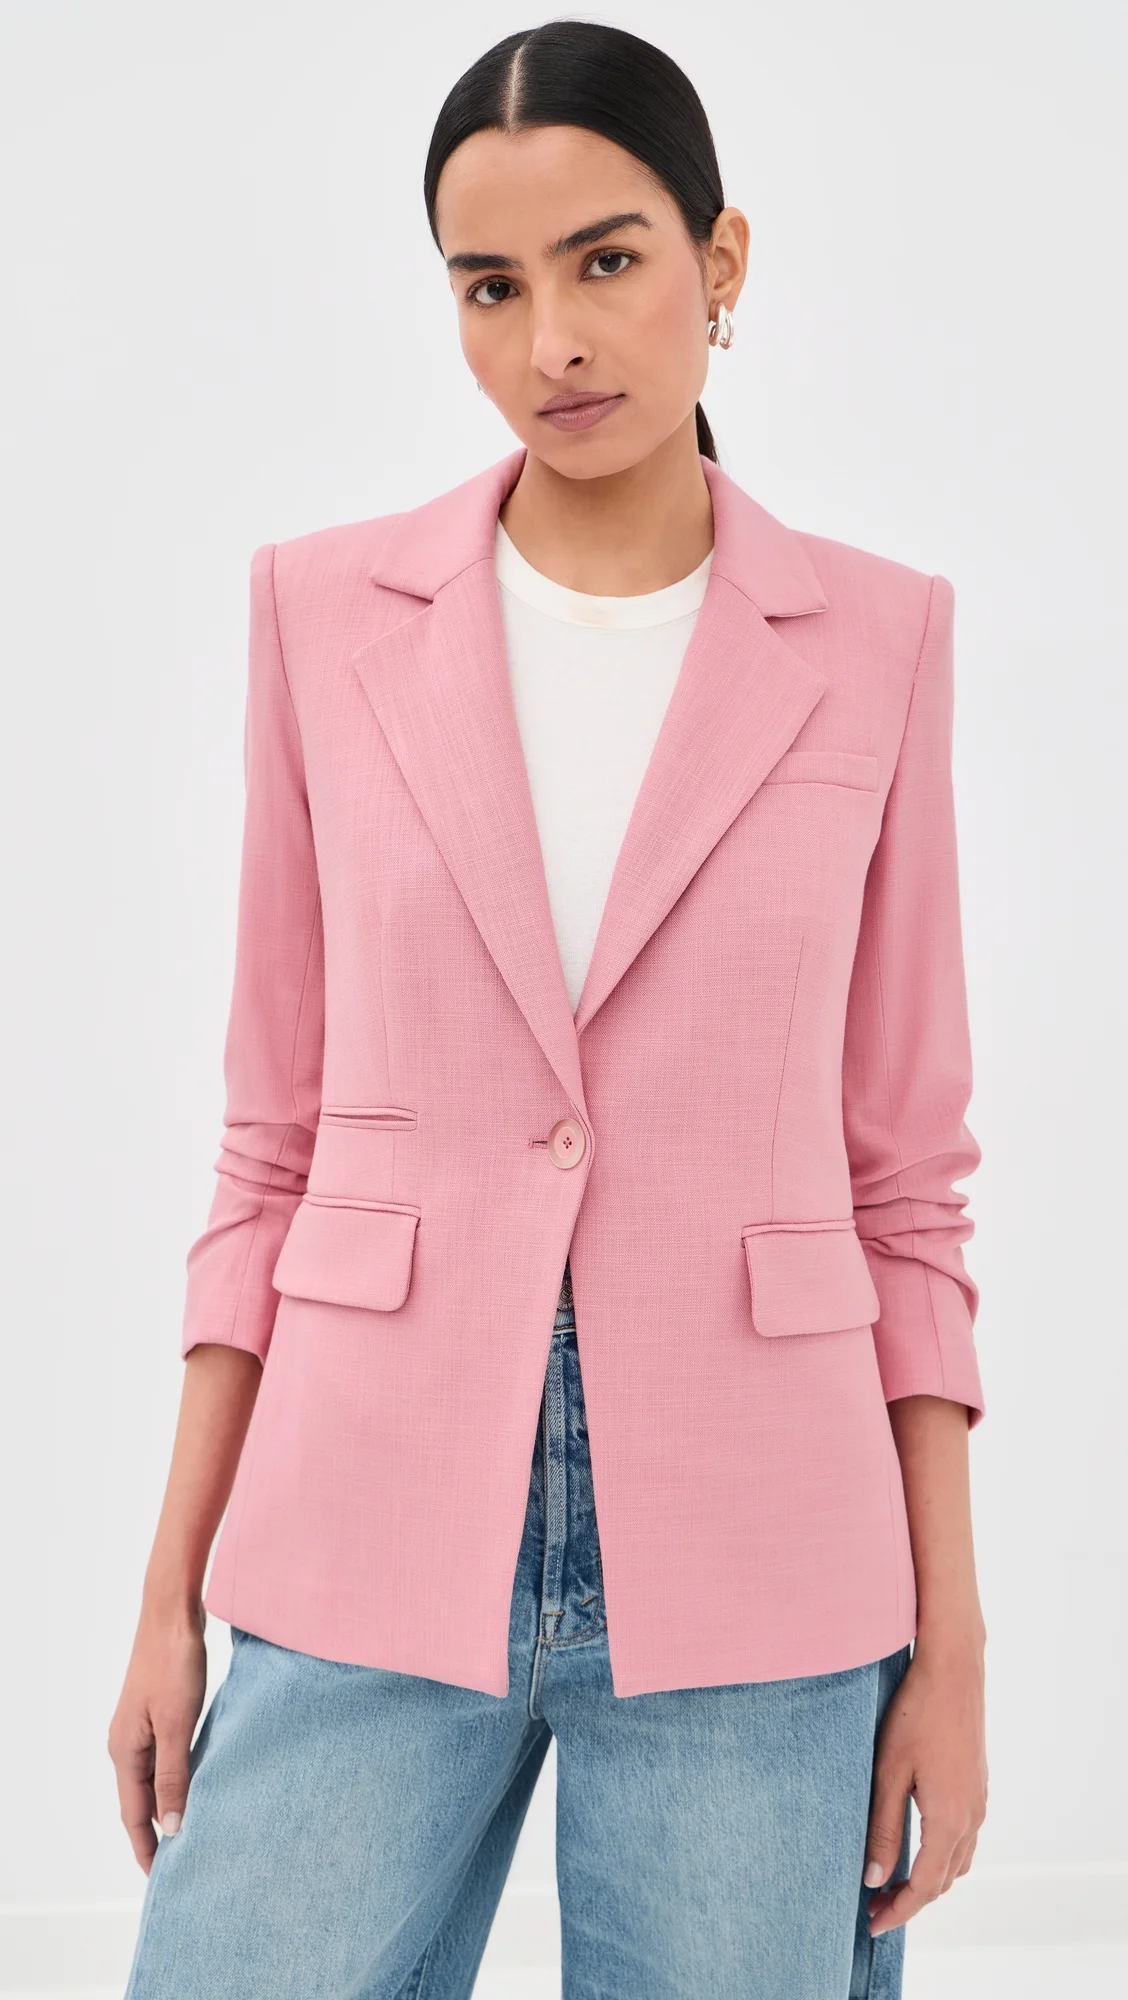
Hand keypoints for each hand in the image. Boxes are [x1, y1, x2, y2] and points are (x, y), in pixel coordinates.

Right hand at [108, 1602, 207, 1872]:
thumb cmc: (173, 1663)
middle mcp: (127, 1744)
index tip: (161, 1880)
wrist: (172, 1614)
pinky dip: (178, 1777)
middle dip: (159, 1832)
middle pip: (142, 1800)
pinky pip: (164, 1758)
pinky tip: (197, 1784)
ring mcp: (140, 1728)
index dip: (147, 1848)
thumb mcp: (177, 1724)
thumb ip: (174, 1774)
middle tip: (183, 1864)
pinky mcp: (157, 1713)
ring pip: (154, 1779)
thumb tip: (172, 1825)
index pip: (134, 1814)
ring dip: (170, 1804)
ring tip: (193, 1832)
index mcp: (125, 1751)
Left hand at [864, 1639, 987, 1934]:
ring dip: (928, 1880)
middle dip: (911, 1900)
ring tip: (892, 1884)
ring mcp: (979, 1800)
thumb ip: (883, 1828)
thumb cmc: (915, 1714)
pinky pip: (964, 1838)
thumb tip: (875, 1878)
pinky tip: (918, 1847)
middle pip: (944, 1880)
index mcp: (950, 1818)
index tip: (873, 1924)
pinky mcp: (977, 1785)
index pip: (926, 1885)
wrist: (953, 1669)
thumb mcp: (888, 1772)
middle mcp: (972, 1816)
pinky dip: (942, 1857)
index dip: (899, 1910)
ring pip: (957, 1861)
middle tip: (875, 1908)